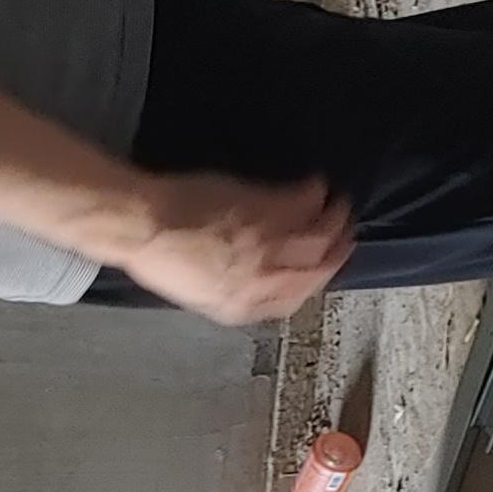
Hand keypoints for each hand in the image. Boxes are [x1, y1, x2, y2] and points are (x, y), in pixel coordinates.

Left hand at [111, 170, 355, 323]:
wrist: (147, 227)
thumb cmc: (162, 258)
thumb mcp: (199, 294)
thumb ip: (234, 293)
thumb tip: (255, 284)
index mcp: (243, 307)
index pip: (296, 300)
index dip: (314, 282)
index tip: (322, 268)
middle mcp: (262, 281)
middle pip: (318, 268)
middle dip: (336, 250)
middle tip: (345, 234)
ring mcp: (268, 245)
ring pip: (320, 235)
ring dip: (335, 218)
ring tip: (339, 206)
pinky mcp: (267, 210)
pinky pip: (305, 201)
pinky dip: (315, 191)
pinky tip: (316, 184)